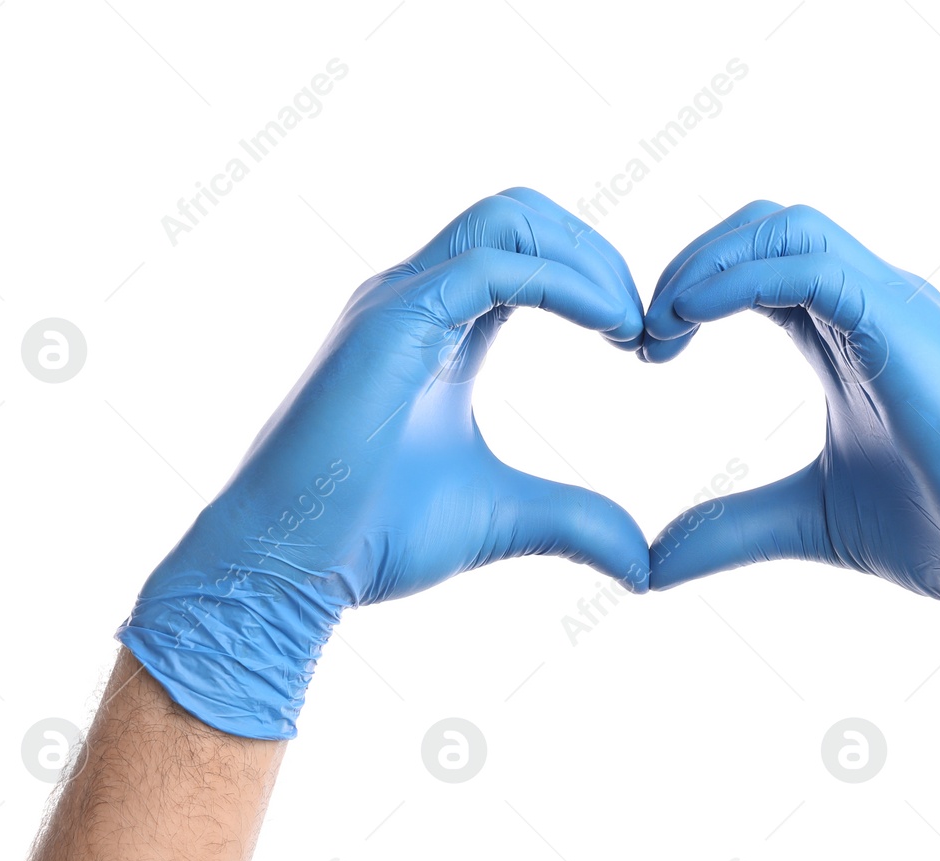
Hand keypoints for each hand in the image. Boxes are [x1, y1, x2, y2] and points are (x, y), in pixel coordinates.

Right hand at [119, 188, 649, 737]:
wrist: (290, 566)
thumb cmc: (372, 538)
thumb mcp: (502, 520)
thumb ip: (574, 521)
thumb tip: (641, 564)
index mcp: (441, 325)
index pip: (529, 253)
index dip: (597, 279)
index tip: (646, 345)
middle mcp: (415, 296)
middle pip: (523, 214)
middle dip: (600, 256)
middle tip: (649, 328)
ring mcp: (398, 300)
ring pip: (509, 218)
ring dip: (589, 259)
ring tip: (633, 327)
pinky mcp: (392, 322)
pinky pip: (495, 265)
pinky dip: (566, 283)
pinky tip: (612, 329)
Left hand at [640, 201, 939, 693]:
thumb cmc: (935, 535)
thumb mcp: (804, 521)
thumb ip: (729, 526)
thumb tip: (647, 564)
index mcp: (846, 333)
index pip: (757, 263)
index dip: (691, 288)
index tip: (646, 351)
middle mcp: (872, 304)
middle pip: (765, 226)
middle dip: (689, 262)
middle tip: (642, 335)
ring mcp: (895, 307)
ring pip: (788, 227)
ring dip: (707, 261)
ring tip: (660, 325)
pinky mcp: (908, 327)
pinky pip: (813, 266)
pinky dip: (740, 277)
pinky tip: (690, 320)